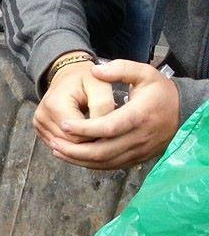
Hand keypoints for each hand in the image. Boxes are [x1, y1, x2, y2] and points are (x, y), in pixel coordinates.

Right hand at [33, 52, 113, 146]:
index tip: (109, 124)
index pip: (79, 137)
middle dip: (89, 139)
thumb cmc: (87, 79)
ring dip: (81, 141)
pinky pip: (58, 145)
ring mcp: (38, 124)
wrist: (69, 75)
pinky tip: (81, 130)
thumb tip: (101, 133)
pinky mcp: (39, 129)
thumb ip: (103, 107)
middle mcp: (41, 117)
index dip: (98, 135)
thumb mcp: (100, 85)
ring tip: (93, 127)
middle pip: (70, 144)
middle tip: (104, 126)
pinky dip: (72, 141)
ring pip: (64, 147)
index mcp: (55, 106)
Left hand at [47, 60, 178, 169]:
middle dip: (75, 149)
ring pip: (105, 162)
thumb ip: (120, 69)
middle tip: (54, 142)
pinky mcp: (136, 159)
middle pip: (103, 151)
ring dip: (78, 159)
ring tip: (57, 150)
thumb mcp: (145, 73)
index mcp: (140, 115)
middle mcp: (140, 137)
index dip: (85, 128)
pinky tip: (73, 156)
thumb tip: (95, 70)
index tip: (64, 124)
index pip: (109, 127)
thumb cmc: (159, 91)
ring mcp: (139, 151)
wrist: (182, 111)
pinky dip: (89, 164)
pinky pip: (110, 166)